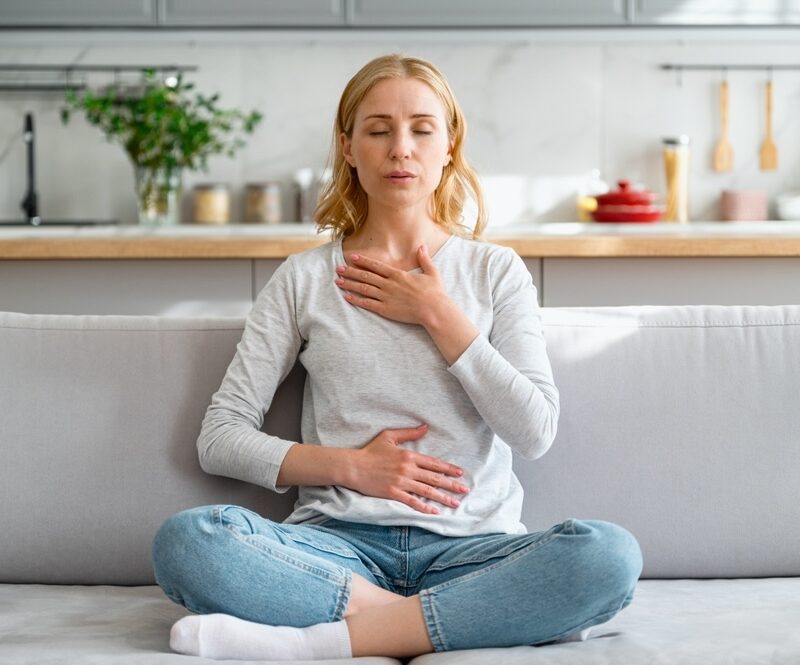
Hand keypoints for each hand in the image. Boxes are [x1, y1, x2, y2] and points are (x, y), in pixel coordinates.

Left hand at [335, 245, 447, 325]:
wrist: (434, 310)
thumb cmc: (435, 292)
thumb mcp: (432, 272)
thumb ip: (424, 259)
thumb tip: (422, 245)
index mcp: (398, 275)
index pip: (377, 266)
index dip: (363, 261)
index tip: (352, 257)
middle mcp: (389, 284)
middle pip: (366, 276)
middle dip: (351, 271)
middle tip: (339, 268)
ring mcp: (386, 297)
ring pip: (364, 288)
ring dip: (350, 284)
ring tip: (338, 281)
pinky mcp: (386, 309)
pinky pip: (367, 304)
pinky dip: (356, 300)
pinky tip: (347, 297)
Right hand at [346, 424, 470, 514]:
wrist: (353, 466)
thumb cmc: (370, 451)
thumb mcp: (389, 436)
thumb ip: (409, 433)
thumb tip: (425, 427)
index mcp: (408, 455)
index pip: (433, 463)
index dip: (448, 468)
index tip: (460, 473)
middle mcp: (408, 469)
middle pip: (434, 478)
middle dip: (451, 484)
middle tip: (465, 490)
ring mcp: (401, 482)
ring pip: (427, 491)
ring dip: (443, 498)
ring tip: (455, 503)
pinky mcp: (393, 493)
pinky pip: (412, 502)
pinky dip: (424, 507)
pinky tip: (434, 511)